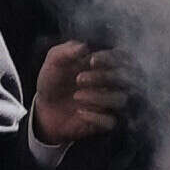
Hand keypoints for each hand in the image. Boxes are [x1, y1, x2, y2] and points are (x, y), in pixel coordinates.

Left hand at [27, 31, 132, 151]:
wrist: (43, 109)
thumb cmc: (53, 81)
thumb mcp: (54, 61)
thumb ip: (66, 51)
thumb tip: (84, 47)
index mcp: (103, 65)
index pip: (122, 58)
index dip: (112, 58)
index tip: (92, 61)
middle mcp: (111, 83)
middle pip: (125, 79)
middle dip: (104, 77)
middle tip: (79, 79)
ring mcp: (109, 103)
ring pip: (120, 99)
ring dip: (99, 97)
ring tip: (76, 96)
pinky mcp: (104, 122)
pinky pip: (111, 121)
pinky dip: (96, 117)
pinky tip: (80, 112)